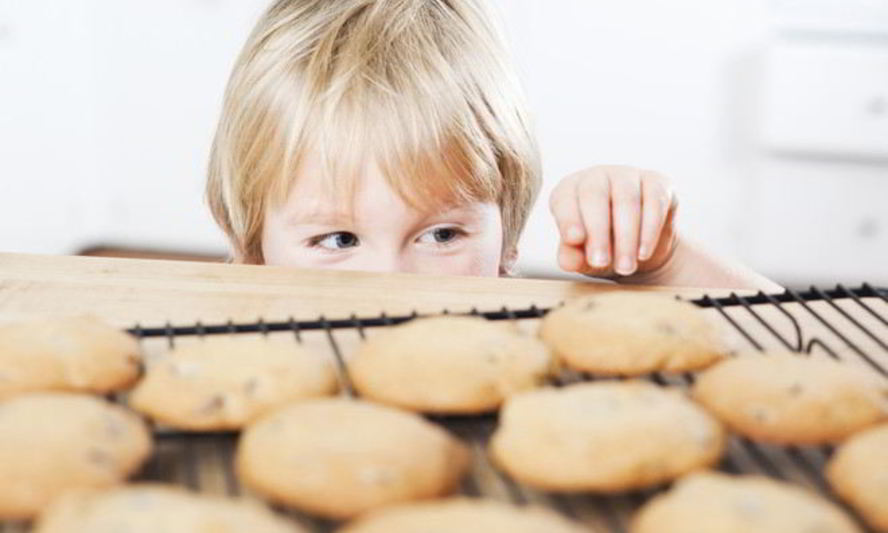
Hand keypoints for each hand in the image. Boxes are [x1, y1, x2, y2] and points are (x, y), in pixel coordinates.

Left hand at [549, 165, 677, 277]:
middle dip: (598, 231)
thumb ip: (572, 257)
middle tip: (600, 262)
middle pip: (594, 195)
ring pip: (627, 200)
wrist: (641, 248)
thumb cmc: (602, 246)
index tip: (574, 239)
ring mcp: (628, 175)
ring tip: (624, 267)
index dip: (568, 218)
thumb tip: (568, 261)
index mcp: (570, 189)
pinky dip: (649, 231)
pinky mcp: (657, 182)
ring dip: (626, 237)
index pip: (564, 199)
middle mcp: (597, 176)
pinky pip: (655, 202)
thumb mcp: (583, 256)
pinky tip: (643, 253)